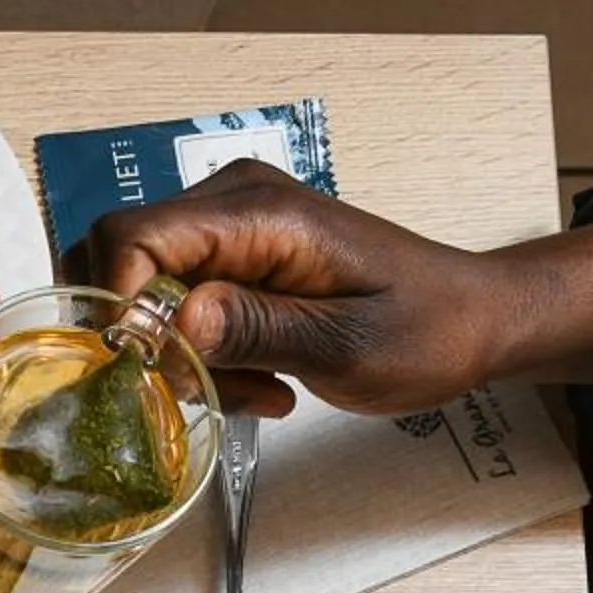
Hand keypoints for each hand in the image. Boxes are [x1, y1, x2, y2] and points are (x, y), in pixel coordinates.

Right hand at [85, 161, 511, 419]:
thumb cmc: (425, 329)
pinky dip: (202, 355)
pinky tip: (259, 378)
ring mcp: (230, 227)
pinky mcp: (234, 255)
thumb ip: (257, 329)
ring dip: (179, 358)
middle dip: (144, 339)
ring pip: (144, 294)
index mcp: (260, 214)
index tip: (153, 369)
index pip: (132, 236)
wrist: (472, 316)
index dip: (119, 306)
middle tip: (206, 388)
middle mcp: (231, 203)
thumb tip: (174, 319)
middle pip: (120, 263)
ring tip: (254, 389)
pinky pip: (178, 305)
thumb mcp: (346, 347)